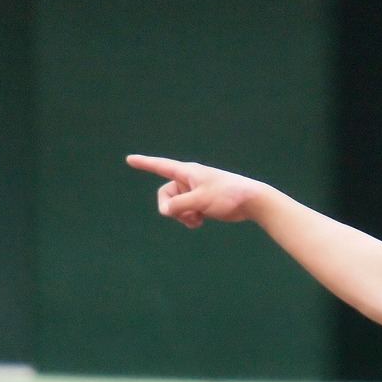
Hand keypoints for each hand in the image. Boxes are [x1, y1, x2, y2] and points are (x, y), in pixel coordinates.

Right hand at [125, 155, 267, 228]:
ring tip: (196, 219)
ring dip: (182, 216)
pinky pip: (185, 212)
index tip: (129, 159)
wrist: (251, 201)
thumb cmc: (227, 195)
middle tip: (185, 216)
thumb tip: (165, 211)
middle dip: (172, 209)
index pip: (161, 166)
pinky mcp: (202, 203)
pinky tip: (199, 222)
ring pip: (176, 206)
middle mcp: (188, 180)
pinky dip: (189, 218)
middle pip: (166, 195)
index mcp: (187, 173)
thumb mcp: (200, 200)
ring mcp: (195, 192)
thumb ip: (179, 205)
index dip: (145, 163)